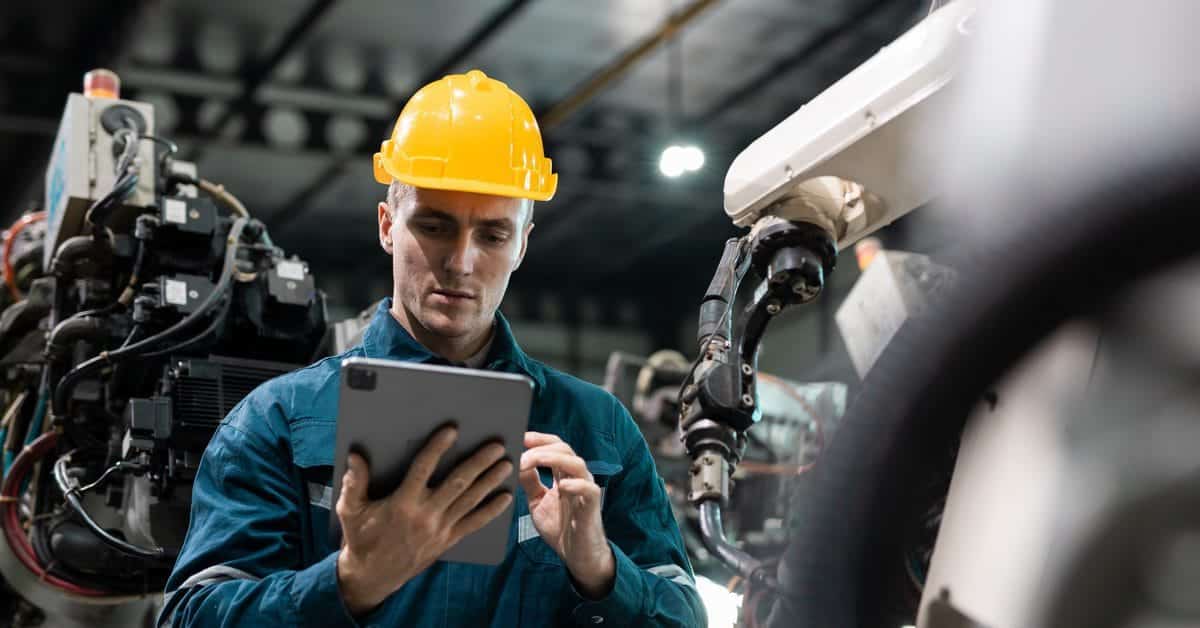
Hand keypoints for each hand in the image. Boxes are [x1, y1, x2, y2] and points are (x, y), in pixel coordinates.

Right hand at [335, 426, 513, 614]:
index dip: (437, 448)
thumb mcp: (350, 510)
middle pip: (457, 483)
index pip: (423, 469)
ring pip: (470, 500)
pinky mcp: (447, 540)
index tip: (452, 430)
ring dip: (489, 481)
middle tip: (495, 445)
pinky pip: (473, 524)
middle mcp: (425, 514)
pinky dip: (491, 511)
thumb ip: (354, 482)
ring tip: (505, 463)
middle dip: (478, 462)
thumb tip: (356, 455)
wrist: (372, 576)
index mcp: (402, 503)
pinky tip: (505, 498)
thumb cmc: (361, 537)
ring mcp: (439, 529)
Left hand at [519, 432, 614, 598]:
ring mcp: (585, 489)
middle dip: (541, 447)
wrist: (576, 555)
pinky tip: (561, 485)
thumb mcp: (537, 501)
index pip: (554, 447)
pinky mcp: (592, 506)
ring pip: (577, 463)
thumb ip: (530, 482)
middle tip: (521, 449)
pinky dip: (576, 484)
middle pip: (564, 449)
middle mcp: (576, 477)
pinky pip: (589, 489)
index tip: (519, 436)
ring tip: (534, 461)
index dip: (538, 439)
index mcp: (563, 473)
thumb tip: (515, 462)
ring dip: (554, 459)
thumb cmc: (559, 526)